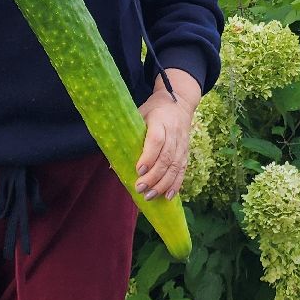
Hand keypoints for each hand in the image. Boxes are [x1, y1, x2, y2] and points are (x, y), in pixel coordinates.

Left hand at [135, 70, 201, 200]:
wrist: (179, 102)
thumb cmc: (153, 110)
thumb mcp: (138, 114)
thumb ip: (127, 135)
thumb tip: (112, 164)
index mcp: (160, 120)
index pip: (157, 140)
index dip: (148, 157)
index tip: (138, 170)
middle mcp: (174, 132)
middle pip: (166, 157)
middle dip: (153, 176)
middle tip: (140, 188)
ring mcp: (182, 143)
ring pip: (175, 166)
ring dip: (163, 184)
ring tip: (150, 196)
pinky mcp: (186, 151)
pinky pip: (182, 170)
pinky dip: (176, 184)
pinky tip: (168, 196)